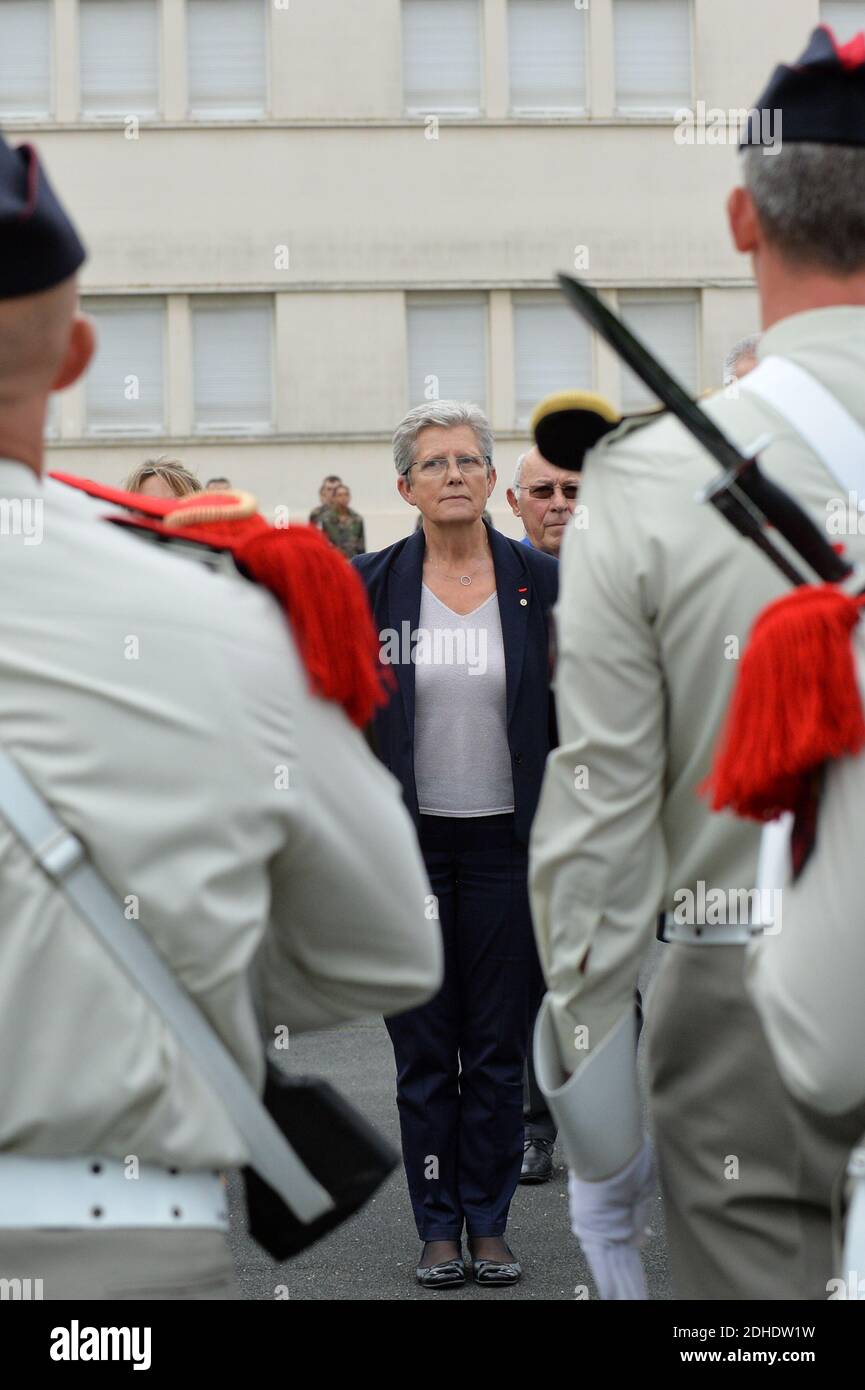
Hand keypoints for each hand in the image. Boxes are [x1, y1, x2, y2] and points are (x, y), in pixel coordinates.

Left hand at [568, 1136, 654, 1299]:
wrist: (608, 1147)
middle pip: (622, 1264)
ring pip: (616, 1271)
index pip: (628, 1243)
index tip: (639, 1269)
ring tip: (628, 1304)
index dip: (634, 1257)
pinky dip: (611, 1284)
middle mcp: (607, 1226)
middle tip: (634, 1300)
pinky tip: (614, 1299)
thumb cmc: (627, 1156)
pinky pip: (604, 1268)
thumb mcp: (641, 1187)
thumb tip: (641, 1240)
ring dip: (625, 1290)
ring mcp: (601, 1233)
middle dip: (629, 1284)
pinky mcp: (595, 1237)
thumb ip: (638, 1214)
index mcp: (618, 1214)